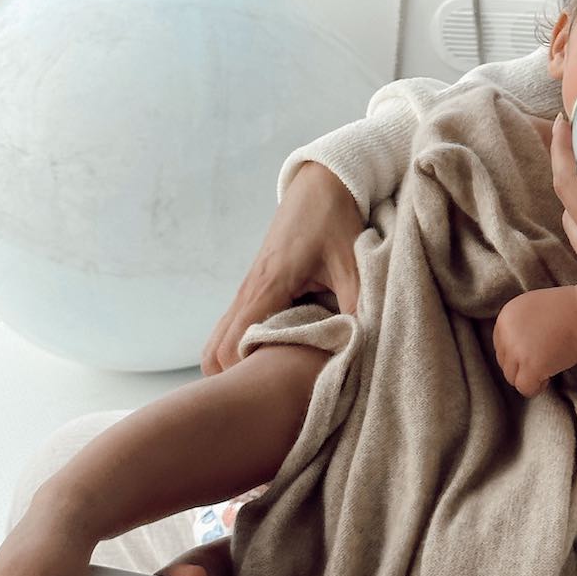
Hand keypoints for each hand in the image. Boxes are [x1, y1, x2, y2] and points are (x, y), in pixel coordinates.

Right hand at [201, 163, 362, 374]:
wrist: (321, 182)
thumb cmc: (334, 218)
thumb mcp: (352, 261)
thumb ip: (357, 303)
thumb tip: (362, 345)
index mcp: (268, 286)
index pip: (234, 345)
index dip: (246, 373)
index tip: (273, 388)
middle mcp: (248, 291)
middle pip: (213, 352)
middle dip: (233, 378)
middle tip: (268, 394)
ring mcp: (247, 289)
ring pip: (218, 340)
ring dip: (236, 362)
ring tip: (271, 379)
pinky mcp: (254, 287)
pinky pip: (233, 326)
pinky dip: (243, 345)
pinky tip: (276, 353)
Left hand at [493, 289, 576, 397]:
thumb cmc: (566, 312)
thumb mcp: (531, 308)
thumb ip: (516, 326)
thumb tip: (507, 350)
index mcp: (506, 317)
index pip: (501, 347)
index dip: (519, 352)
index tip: (537, 349)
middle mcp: (507, 333)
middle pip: (505, 363)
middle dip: (524, 365)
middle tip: (546, 357)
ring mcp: (517, 350)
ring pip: (512, 377)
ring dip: (529, 376)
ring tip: (549, 365)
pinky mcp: (530, 365)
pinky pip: (525, 388)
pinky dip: (537, 387)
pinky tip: (549, 376)